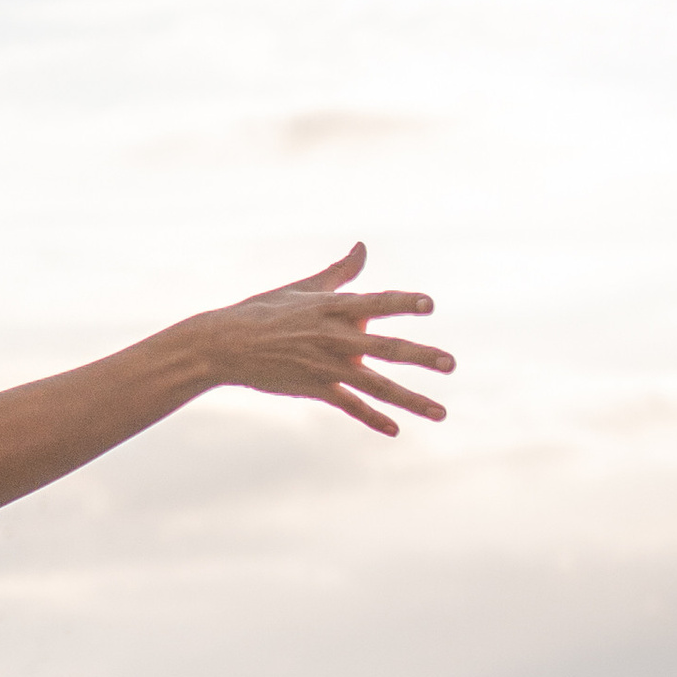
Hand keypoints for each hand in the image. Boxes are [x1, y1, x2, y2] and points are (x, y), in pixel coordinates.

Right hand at [203, 247, 453, 438]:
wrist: (226, 345)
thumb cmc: (265, 310)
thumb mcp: (303, 288)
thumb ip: (340, 272)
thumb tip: (363, 247)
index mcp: (330, 307)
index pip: (374, 303)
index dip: (402, 303)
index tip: (428, 305)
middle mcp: (331, 337)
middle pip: (384, 348)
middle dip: (419, 357)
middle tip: (450, 363)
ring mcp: (324, 366)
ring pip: (375, 385)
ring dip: (410, 399)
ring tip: (441, 411)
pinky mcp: (313, 388)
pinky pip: (349, 405)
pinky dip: (372, 419)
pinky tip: (396, 429)